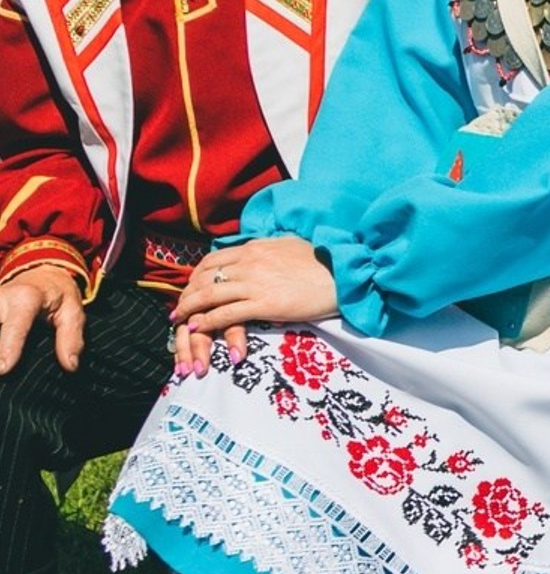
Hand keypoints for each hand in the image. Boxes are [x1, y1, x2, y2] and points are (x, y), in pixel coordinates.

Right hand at [0, 263, 85, 375]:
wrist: (39, 274)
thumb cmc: (57, 296)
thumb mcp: (73, 312)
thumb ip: (71, 338)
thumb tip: (70, 366)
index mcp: (26, 298)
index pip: (15, 326)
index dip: (8, 347)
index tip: (3, 368)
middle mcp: (0, 298)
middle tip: (2, 371)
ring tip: (3, 370)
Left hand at [170, 236, 335, 374]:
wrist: (345, 275)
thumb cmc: (324, 262)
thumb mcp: (291, 245)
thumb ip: (269, 249)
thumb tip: (259, 250)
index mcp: (255, 248)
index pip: (213, 260)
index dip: (196, 276)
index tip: (191, 287)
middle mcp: (250, 263)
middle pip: (205, 278)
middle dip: (187, 294)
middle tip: (179, 307)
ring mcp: (256, 283)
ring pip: (209, 295)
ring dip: (190, 308)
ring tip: (181, 319)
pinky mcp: (265, 304)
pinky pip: (226, 313)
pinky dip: (207, 321)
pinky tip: (198, 328)